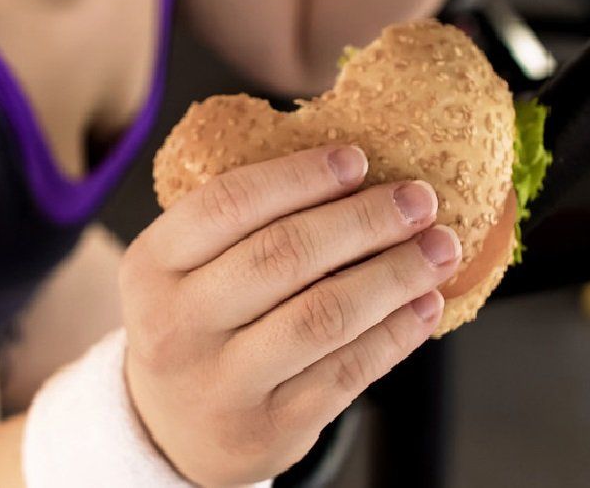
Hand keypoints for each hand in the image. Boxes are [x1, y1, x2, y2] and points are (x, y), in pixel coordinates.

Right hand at [119, 146, 461, 485]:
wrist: (170, 429)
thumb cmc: (197, 324)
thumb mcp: (185, 270)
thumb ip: (243, 226)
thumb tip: (354, 172)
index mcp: (151, 266)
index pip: (228, 204)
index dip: (300, 176)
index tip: (357, 160)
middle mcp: (176, 325)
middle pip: (283, 255)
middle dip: (364, 220)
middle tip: (418, 199)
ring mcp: (221, 382)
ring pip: (323, 316)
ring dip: (393, 275)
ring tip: (438, 249)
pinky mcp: (268, 428)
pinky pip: (346, 372)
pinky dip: (395, 334)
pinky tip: (424, 305)